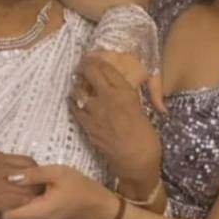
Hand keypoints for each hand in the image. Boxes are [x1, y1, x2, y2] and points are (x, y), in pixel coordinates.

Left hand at [1, 165, 117, 218]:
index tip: (3, 188)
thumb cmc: (79, 186)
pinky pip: (29, 217)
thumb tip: (9, 176)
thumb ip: (33, 174)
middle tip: (17, 184)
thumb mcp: (57, 173)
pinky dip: (29, 207)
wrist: (97, 206)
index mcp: (39, 212)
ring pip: (19, 216)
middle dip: (10, 201)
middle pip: (11, 215)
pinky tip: (38, 194)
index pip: (6, 215)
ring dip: (21, 203)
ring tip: (29, 187)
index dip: (2, 201)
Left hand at [70, 56, 161, 182]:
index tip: (93, 58)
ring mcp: (95, 112)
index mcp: (126, 92)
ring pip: (78, 90)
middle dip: (85, 67)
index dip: (98, 61)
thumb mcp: (141, 108)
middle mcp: (109, 98)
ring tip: (78, 84)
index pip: (107, 68)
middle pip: (90, 72)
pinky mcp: (87, 126)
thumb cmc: (145, 137)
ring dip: (77, 85)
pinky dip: (73, 102)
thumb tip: (116, 87)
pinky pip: (74, 108)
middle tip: (83, 66)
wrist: (136, 160)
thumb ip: (126, 96)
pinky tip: (74, 101)